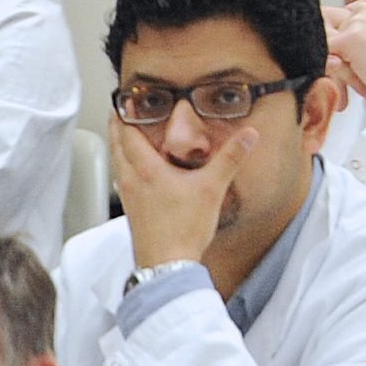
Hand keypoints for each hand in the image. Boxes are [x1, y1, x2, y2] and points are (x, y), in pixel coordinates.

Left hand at [110, 116, 247, 273]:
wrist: (167, 266)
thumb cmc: (183, 230)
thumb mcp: (212, 188)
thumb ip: (230, 158)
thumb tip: (248, 135)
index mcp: (146, 170)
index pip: (127, 134)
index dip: (124, 114)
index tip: (124, 99)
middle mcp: (131, 181)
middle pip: (116, 146)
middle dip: (116, 127)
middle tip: (119, 112)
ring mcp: (129, 197)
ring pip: (117, 164)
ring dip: (119, 147)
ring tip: (126, 138)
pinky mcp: (133, 211)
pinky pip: (123, 180)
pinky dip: (125, 167)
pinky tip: (137, 174)